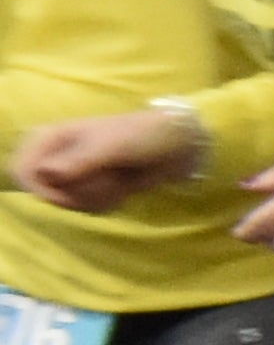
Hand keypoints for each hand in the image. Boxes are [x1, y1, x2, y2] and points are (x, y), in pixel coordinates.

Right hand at [15, 102, 201, 210]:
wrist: (179, 146)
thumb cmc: (142, 135)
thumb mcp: (108, 147)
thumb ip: (76, 162)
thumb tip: (44, 173)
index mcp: (52, 137)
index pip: (22, 170)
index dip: (39, 188)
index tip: (62, 194)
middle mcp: (58, 156)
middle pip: (47, 193)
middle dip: (79, 193)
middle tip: (106, 179)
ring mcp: (76, 174)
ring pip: (69, 203)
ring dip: (97, 198)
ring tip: (119, 180)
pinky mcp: (94, 188)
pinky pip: (88, 208)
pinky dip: (107, 203)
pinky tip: (124, 189)